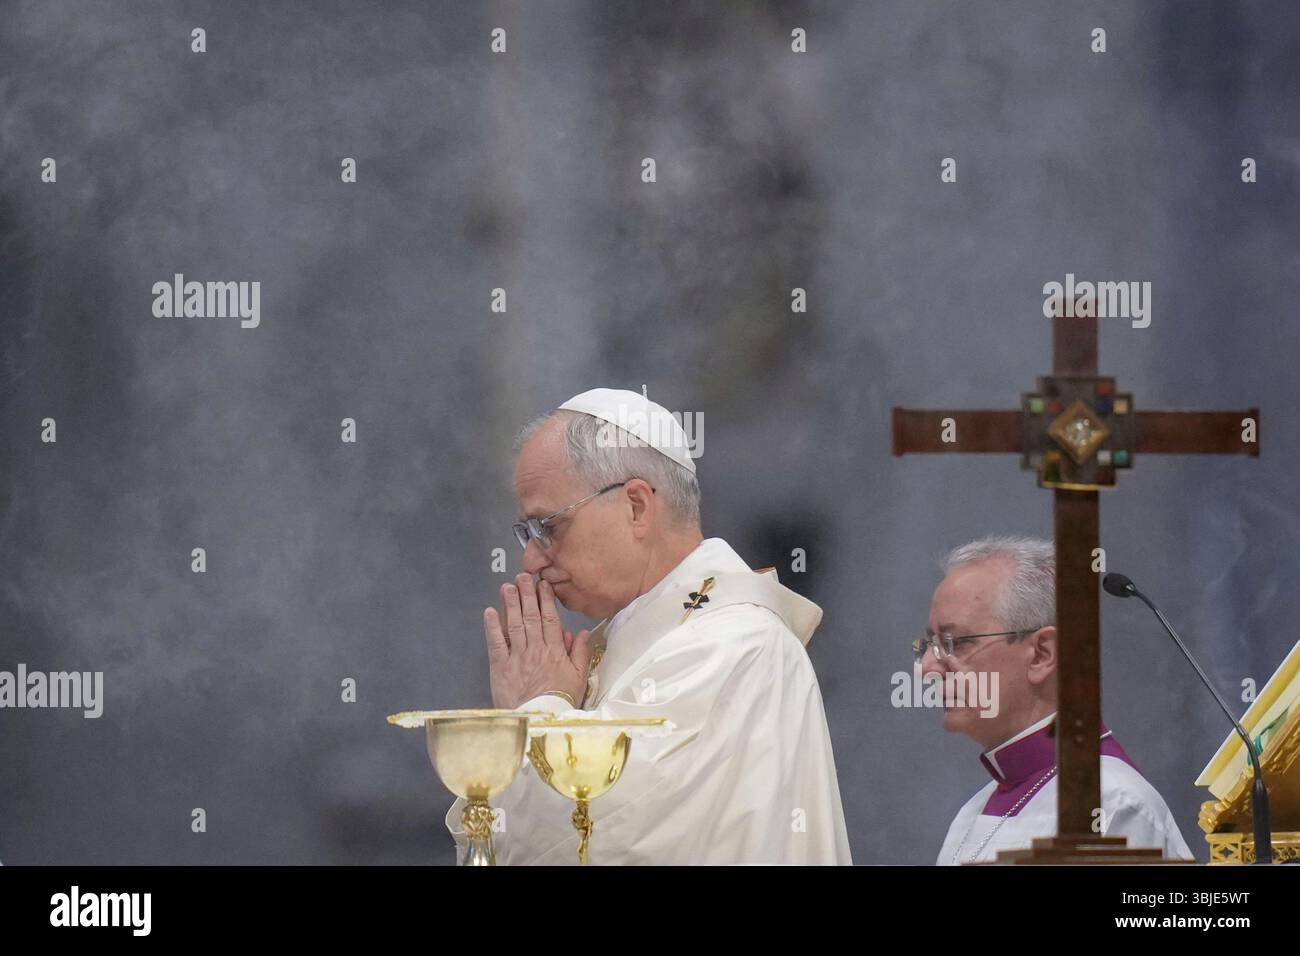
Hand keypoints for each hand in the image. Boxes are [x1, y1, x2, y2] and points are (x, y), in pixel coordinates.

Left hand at [484, 573, 591, 708]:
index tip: (542, 584)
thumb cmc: (561, 701)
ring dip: (510, 604)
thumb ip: (581, 654)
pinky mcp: (500, 667)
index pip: (550, 619)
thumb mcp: (579, 678)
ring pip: (514, 624)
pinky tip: (489, 611)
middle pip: (531, 617)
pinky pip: (496, 642)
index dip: (546, 600)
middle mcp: (536, 649)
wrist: (540, 720)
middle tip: (522, 576)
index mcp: (555, 651)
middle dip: (526, 595)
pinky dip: (492, 626)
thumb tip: (581, 632)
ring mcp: (517, 657)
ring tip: (507, 587)